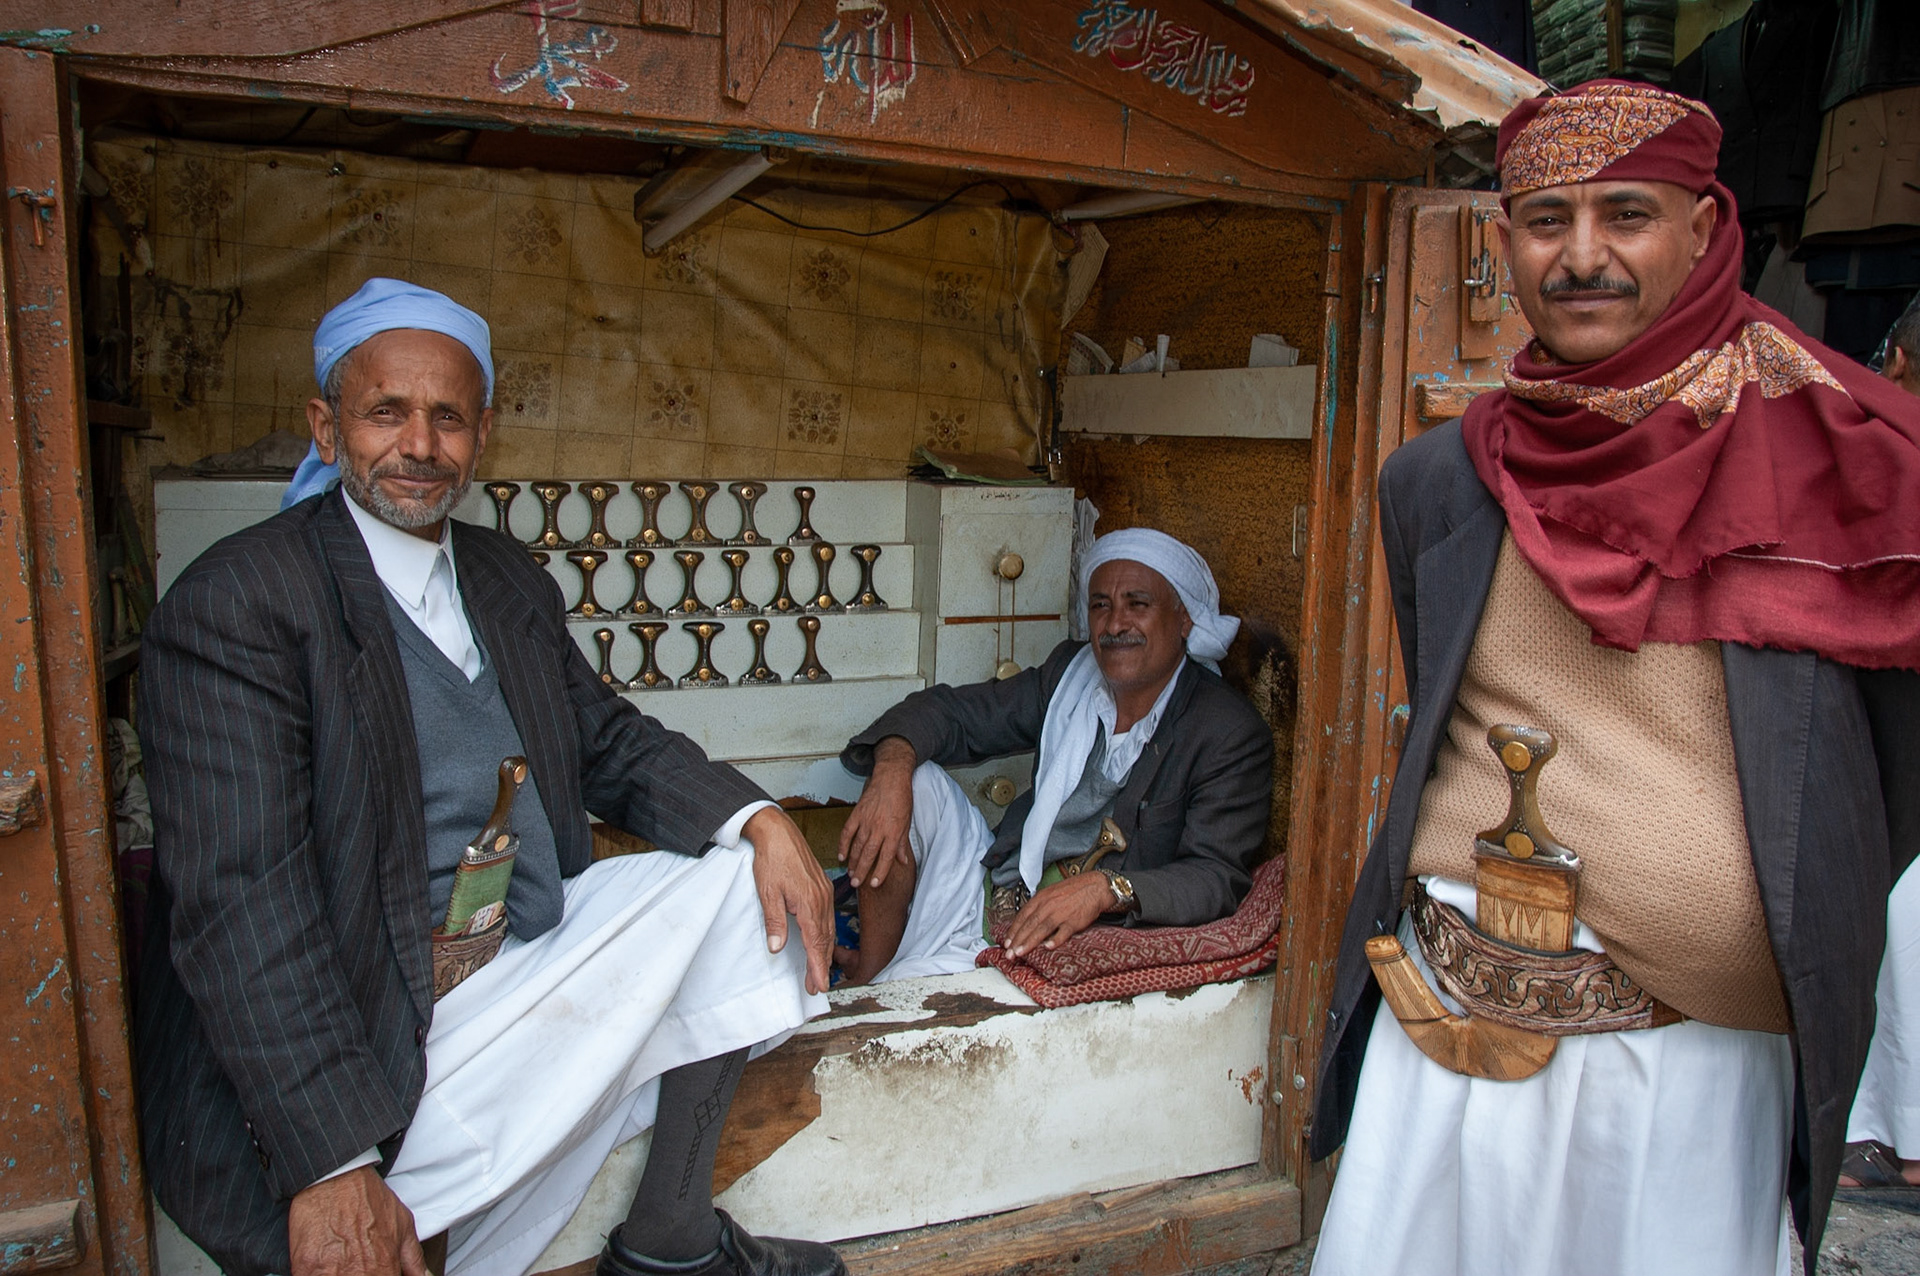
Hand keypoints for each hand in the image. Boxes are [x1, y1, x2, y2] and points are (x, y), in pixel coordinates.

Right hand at [288, 1166, 425, 1275]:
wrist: (337, 1177)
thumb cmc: (369, 1198)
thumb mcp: (403, 1225)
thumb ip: (414, 1260)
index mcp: (384, 1269)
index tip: (375, 1271)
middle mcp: (358, 1274)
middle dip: (358, 1275)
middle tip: (355, 1262)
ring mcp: (329, 1274)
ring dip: (337, 1274)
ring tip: (340, 1260)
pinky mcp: (305, 1268)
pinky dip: (316, 1274)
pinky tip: (323, 1263)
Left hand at [745, 805, 834, 994]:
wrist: (777, 832)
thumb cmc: (771, 859)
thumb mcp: (768, 893)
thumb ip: (775, 922)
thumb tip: (777, 948)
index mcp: (809, 903)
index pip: (815, 943)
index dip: (817, 967)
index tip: (819, 985)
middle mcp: (821, 900)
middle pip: (825, 940)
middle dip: (821, 965)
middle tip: (817, 986)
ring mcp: (823, 893)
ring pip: (828, 929)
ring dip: (824, 951)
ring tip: (819, 970)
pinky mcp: (821, 887)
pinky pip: (828, 917)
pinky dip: (826, 934)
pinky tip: (822, 941)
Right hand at [837, 737, 915, 888]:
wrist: (891, 777)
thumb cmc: (902, 799)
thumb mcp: (907, 822)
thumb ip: (902, 843)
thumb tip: (902, 861)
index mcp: (894, 832)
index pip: (886, 857)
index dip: (880, 872)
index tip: (874, 884)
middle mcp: (879, 828)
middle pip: (869, 855)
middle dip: (862, 871)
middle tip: (856, 884)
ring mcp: (866, 821)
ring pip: (857, 846)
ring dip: (853, 862)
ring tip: (850, 874)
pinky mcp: (857, 814)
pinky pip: (848, 832)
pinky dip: (843, 845)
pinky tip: (842, 855)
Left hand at [1005, 873, 1114, 958]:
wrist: (1095, 886)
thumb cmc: (1073, 891)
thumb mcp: (1051, 893)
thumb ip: (1039, 907)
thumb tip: (1027, 921)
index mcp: (1041, 898)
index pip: (1023, 916)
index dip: (1013, 930)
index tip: (1006, 943)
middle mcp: (1048, 905)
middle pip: (1029, 925)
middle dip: (1017, 940)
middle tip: (1008, 954)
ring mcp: (1061, 913)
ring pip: (1041, 929)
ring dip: (1029, 942)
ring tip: (1019, 953)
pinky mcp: (1074, 921)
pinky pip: (1063, 932)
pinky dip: (1055, 940)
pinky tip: (1047, 947)